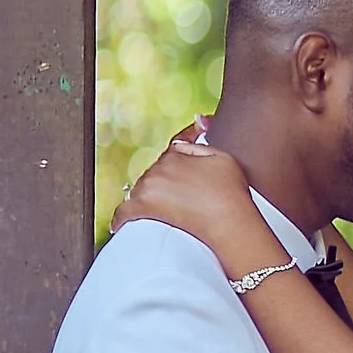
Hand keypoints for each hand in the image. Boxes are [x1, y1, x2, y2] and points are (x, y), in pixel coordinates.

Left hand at [116, 131, 273, 265]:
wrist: (229, 223)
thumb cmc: (231, 192)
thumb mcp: (223, 158)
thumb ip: (201, 143)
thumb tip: (190, 128)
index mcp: (175, 155)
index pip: (171, 153)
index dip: (181, 161)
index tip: (186, 174)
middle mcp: (157, 169)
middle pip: (157, 172)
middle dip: (168, 181)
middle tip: (188, 197)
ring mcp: (148, 189)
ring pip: (142, 189)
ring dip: (151, 196)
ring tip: (170, 209)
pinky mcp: (142, 210)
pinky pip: (124, 212)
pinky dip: (122, 218)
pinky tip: (121, 224)